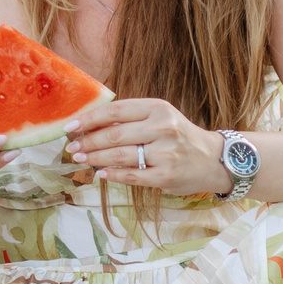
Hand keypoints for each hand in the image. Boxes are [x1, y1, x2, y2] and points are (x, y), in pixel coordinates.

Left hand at [65, 98, 231, 195]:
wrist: (212, 159)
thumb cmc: (178, 136)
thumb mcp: (159, 118)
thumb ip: (129, 119)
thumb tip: (89, 125)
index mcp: (158, 108)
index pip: (115, 111)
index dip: (89, 119)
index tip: (70, 125)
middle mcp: (163, 128)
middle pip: (114, 134)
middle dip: (88, 142)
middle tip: (73, 147)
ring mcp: (166, 153)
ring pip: (120, 155)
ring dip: (95, 158)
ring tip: (80, 159)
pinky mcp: (166, 175)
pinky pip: (132, 175)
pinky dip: (113, 175)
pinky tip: (100, 173)